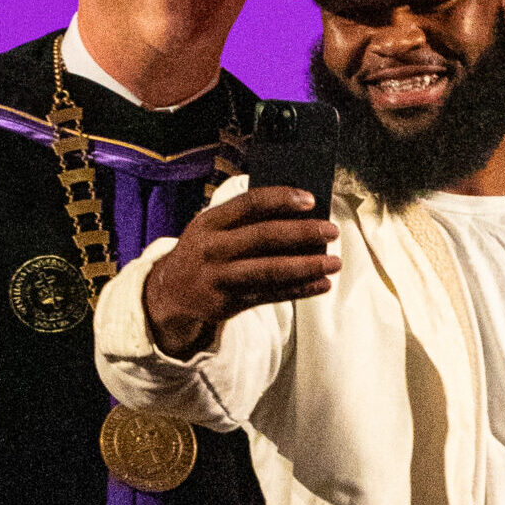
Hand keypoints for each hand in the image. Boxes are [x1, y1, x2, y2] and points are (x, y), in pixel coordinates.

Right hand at [143, 186, 340, 358]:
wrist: (170, 293)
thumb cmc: (204, 250)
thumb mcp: (211, 227)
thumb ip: (245, 220)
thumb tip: (299, 214)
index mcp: (209, 222)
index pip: (249, 204)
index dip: (281, 199)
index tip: (311, 199)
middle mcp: (212, 249)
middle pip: (263, 237)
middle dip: (302, 233)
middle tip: (331, 230)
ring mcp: (220, 279)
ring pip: (270, 271)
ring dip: (306, 266)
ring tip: (334, 262)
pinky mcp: (228, 304)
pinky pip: (271, 296)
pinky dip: (300, 290)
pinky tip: (322, 284)